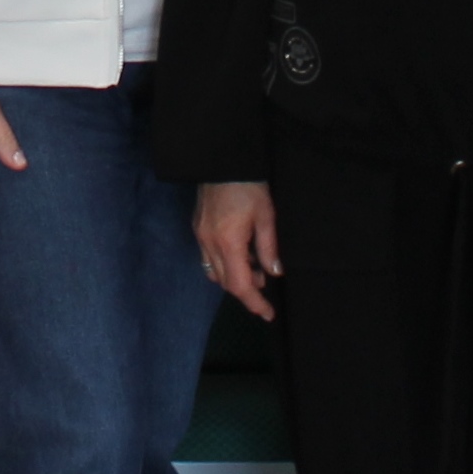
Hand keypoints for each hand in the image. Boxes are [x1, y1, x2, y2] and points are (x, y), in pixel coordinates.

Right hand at [197, 182, 280, 321]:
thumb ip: (269, 248)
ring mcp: (200, 236)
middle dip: (246, 289)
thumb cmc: (249, 186)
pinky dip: (225, 264)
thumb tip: (274, 273)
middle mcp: (210, 244)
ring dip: (235, 277)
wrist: (221, 160)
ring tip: (255, 266)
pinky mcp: (198, 228)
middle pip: (226, 282)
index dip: (255, 302)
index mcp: (228, 243)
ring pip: (215, 272)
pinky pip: (209, 258)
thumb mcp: (266, 216)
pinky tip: (240, 253)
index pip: (240, 284)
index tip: (268, 313)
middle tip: (266, 282)